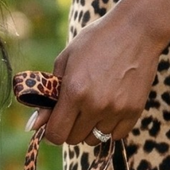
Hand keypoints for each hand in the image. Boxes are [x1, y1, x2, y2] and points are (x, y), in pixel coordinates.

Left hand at [28, 3, 166, 144]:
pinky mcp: (134, 110)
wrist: (136, 30)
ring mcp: (116, 109)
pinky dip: (110, 127)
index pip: (56, 134)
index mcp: (74, 91)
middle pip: (74, 139)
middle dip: (70, 128)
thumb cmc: (96, 41)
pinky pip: (117, 135)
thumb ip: (48, 96)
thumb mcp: (65, 61)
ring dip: (90, 128)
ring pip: (95, 139)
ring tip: (94, 105)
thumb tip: (33, 126)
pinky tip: (110, 108)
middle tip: (75, 109)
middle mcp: (95, 104)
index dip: (51, 131)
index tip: (55, 121)